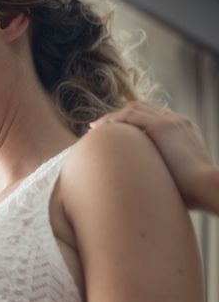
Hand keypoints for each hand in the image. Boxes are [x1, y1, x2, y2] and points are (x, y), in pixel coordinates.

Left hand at [90, 101, 214, 210]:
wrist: (210, 188)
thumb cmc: (195, 192)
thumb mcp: (177, 175)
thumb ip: (162, 170)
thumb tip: (146, 183)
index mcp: (183, 130)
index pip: (153, 117)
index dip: (130, 122)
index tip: (115, 132)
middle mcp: (178, 121)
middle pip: (141, 109)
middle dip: (118, 116)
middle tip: (98, 126)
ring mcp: (171, 121)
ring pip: (133, 110)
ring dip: (112, 117)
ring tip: (95, 127)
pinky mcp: (163, 127)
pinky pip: (131, 116)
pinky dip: (114, 119)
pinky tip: (100, 128)